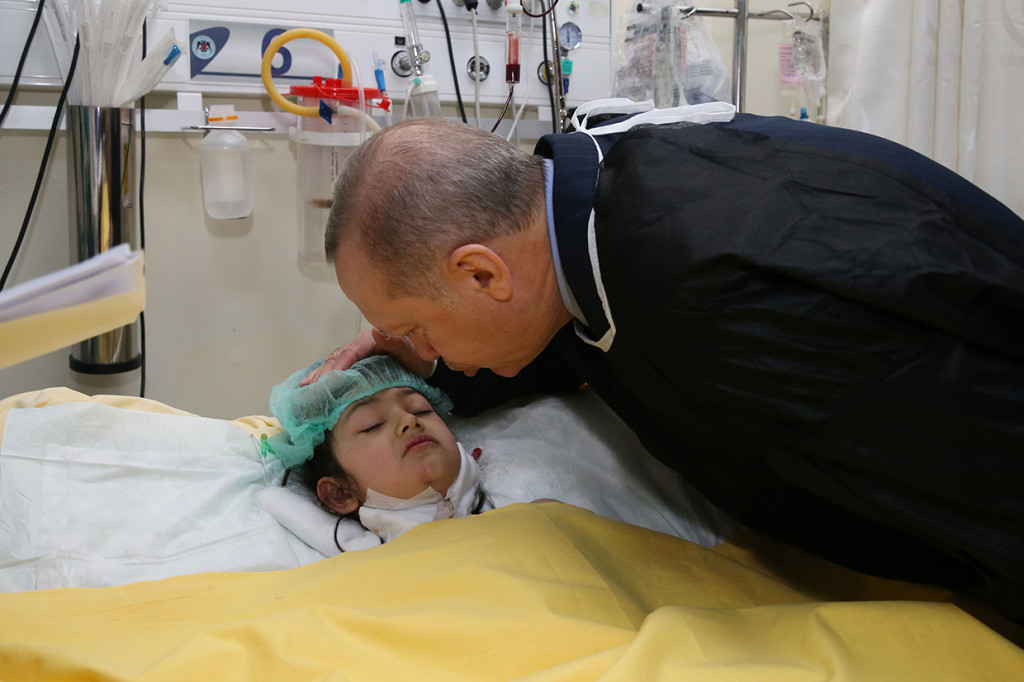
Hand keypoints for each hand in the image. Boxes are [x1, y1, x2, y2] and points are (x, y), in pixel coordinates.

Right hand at [300, 328, 435, 385]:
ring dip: (320, 374)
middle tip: (308, 388)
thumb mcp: (414, 353)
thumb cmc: (421, 358)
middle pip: (338, 356)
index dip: (337, 366)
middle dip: (322, 372)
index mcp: (373, 339)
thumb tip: (376, 332)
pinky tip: (313, 382)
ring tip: (305, 387)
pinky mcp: (358, 358)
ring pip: (335, 360)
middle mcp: (363, 342)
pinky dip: (325, 373)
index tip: (326, 381)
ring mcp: (359, 350)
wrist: (426, 359)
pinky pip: (338, 364)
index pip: (350, 352)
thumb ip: (397, 344)